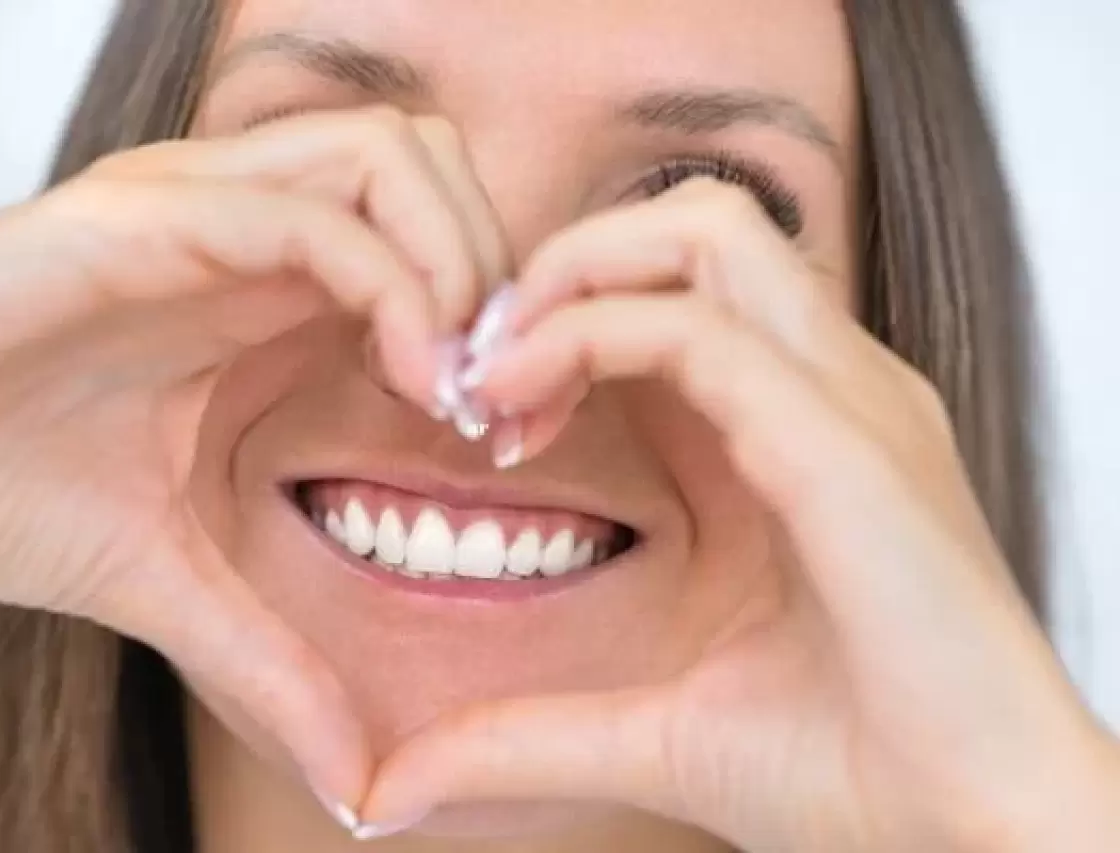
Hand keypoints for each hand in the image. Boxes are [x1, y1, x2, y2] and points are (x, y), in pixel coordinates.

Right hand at [0, 106, 506, 811]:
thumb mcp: (176, 581)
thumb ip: (275, 662)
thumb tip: (359, 786)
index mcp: (266, 289)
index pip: (433, 234)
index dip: (500, 320)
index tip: (512, 433)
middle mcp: (246, 226)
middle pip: (435, 164)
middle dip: (500, 267)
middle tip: (503, 396)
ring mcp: (198, 208)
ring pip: (393, 154)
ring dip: (460, 261)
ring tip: (456, 386)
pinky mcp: (141, 218)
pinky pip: (309, 210)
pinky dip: (394, 282)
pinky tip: (413, 379)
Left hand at [360, 180, 1119, 850]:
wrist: (982, 841)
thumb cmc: (851, 771)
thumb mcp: (655, 727)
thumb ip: (526, 732)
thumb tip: (396, 785)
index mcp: (797, 429)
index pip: (676, 292)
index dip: (564, 319)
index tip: (485, 409)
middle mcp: (831, 389)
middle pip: (693, 223)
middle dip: (568, 263)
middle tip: (484, 364)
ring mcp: (850, 403)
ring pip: (706, 233)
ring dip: (578, 278)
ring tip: (501, 377)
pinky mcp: (849, 447)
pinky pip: (704, 333)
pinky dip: (594, 340)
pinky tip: (524, 412)